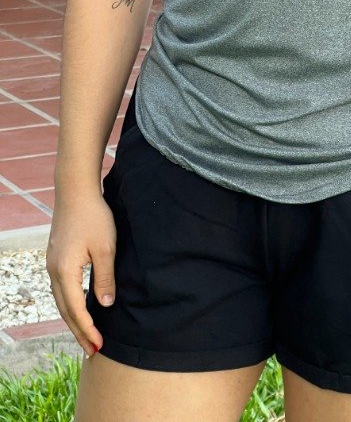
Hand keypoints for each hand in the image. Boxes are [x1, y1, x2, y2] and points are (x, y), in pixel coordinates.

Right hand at [46, 189, 115, 357]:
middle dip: (78, 332)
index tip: (99, 345)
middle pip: (65, 310)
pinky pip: (62, 288)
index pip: (75, 309)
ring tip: (86, 335)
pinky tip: (80, 308)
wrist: (76, 191)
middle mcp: (54, 271)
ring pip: (61, 300)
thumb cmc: (93, 216)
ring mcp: (53, 264)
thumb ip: (104, 277)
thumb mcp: (106, 247)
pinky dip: (70, 304)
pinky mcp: (57, 257)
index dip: (88, 329)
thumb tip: (104, 305)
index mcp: (65, 271)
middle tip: (92, 351)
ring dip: (73, 319)